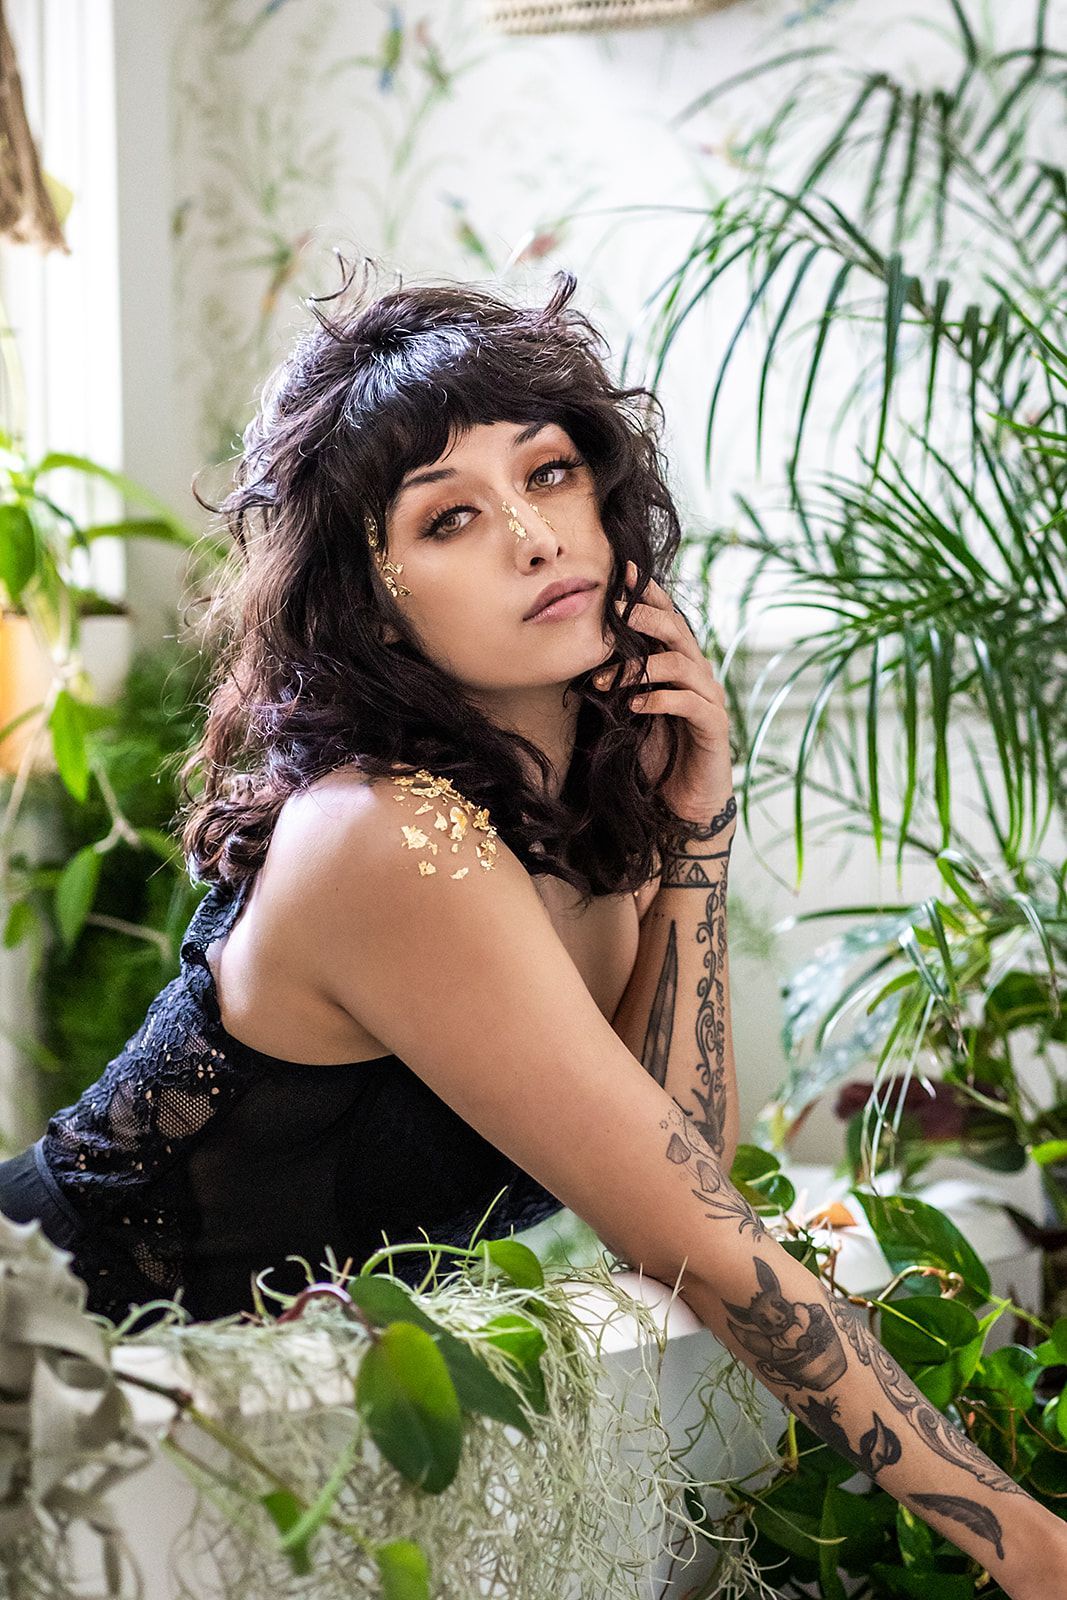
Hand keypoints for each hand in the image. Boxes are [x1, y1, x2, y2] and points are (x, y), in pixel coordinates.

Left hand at [594, 560, 732, 826]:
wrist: (681, 805)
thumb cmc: (653, 754)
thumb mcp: (627, 710)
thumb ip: (616, 681)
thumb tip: (575, 653)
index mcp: (679, 664)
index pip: (666, 618)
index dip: (648, 594)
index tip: (620, 572)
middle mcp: (699, 674)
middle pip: (677, 631)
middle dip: (645, 617)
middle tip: (613, 611)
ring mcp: (709, 699)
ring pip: (682, 663)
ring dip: (640, 668)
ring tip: (606, 679)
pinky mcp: (714, 727)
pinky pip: (690, 703)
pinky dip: (660, 700)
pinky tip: (634, 706)